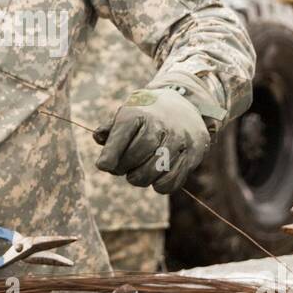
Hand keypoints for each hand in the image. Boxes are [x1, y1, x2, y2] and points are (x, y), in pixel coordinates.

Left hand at [94, 87, 209, 193]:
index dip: (111, 153)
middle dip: (124, 168)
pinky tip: (156, 177)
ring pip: (154, 171)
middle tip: (120, 169)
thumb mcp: (127, 114)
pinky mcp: (194, 153)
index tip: (103, 165)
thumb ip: (110, 128)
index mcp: (139, 112)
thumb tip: (98, 137)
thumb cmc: (146, 116)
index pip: (122, 134)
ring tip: (137, 173)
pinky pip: (172, 181)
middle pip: (137, 155)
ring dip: (140, 179)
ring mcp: (180, 138)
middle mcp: (162, 123)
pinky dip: (159, 185)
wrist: (184, 106)